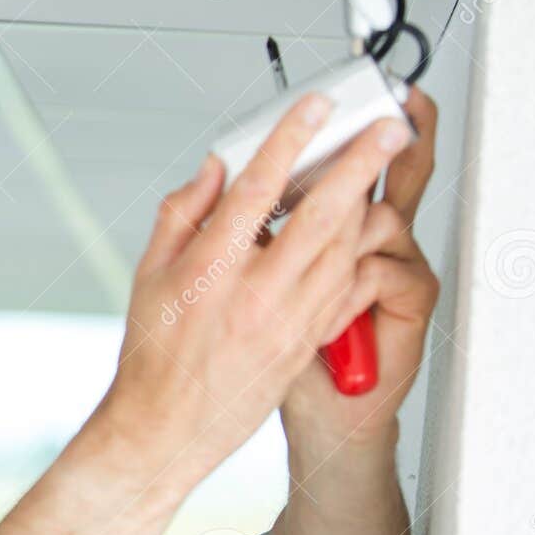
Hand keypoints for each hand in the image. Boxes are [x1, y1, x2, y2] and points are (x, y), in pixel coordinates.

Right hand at [97, 92, 414, 492]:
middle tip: (386, 128)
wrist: (168, 426)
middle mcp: (254, 293)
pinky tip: (362, 227)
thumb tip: (215, 171)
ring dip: (366, 204)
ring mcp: (287, 320)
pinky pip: (343, 285)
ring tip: (379, 168)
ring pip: (342, 249)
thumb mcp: (147, 274)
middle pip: (321, 216)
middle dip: (359, 166)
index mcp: (209, 270)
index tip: (314, 108)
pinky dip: (356, 250)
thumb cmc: (153, 354)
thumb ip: (182, 214)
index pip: (257, 191)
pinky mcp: (305, 339)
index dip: (289, 142)